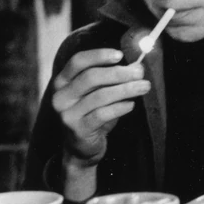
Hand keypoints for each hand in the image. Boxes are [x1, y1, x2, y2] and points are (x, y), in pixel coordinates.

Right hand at [52, 48, 149, 165]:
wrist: (81, 148)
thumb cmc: (91, 114)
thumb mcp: (96, 93)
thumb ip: (110, 79)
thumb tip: (136, 66)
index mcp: (62, 82)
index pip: (77, 61)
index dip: (98, 55)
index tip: (120, 55)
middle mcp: (60, 96)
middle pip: (91, 77)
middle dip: (118, 73)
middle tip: (139, 73)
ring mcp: (67, 114)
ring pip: (100, 96)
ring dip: (125, 89)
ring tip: (143, 87)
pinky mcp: (78, 129)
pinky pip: (103, 114)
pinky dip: (120, 107)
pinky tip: (131, 104)